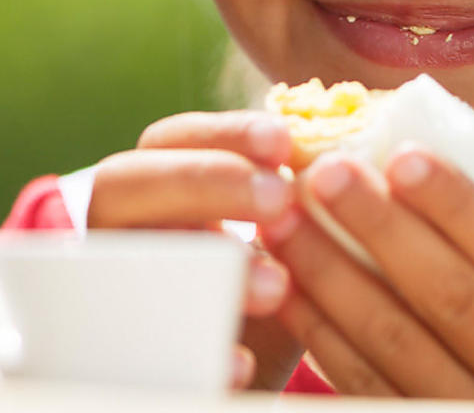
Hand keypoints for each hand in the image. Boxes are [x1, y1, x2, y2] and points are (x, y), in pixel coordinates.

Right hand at [88, 110, 300, 388]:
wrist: (243, 360)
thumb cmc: (263, 273)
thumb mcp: (274, 230)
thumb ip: (289, 192)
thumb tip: (339, 159)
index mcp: (150, 183)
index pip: (172, 137)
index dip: (224, 133)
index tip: (283, 140)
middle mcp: (118, 229)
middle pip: (131, 184)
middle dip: (207, 184)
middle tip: (280, 199)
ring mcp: (113, 288)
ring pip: (136, 264)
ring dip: (208, 269)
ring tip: (277, 285)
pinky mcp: (126, 355)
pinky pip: (144, 352)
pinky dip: (196, 356)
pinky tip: (241, 362)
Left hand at [261, 145, 473, 400]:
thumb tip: (408, 165)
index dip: (460, 206)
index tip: (402, 154)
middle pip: (452, 297)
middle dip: (381, 229)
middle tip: (324, 172)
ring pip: (396, 345)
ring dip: (332, 277)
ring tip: (285, 222)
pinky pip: (367, 389)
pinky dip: (322, 338)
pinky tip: (290, 292)